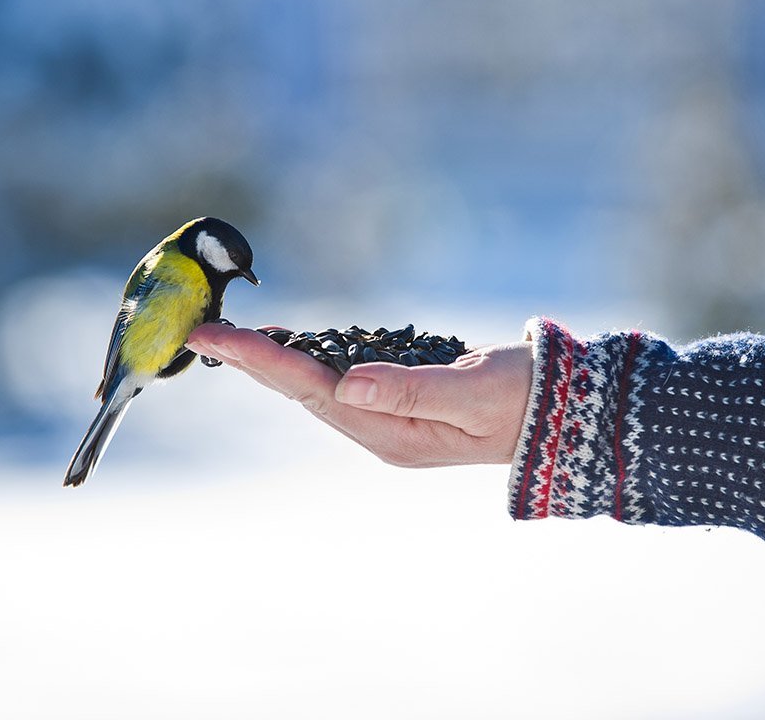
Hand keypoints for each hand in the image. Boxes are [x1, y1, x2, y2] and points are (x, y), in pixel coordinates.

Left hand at [186, 324, 532, 466]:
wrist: (564, 412)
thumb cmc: (525, 400)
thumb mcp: (474, 393)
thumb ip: (411, 390)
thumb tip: (348, 383)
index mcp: (390, 434)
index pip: (309, 389)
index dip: (259, 360)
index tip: (214, 337)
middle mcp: (379, 430)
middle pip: (299, 389)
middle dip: (249, 360)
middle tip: (201, 331)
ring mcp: (388, 418)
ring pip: (314, 385)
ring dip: (272, 361)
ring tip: (229, 337)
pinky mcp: (399, 400)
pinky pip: (338, 378)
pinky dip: (307, 359)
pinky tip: (287, 345)